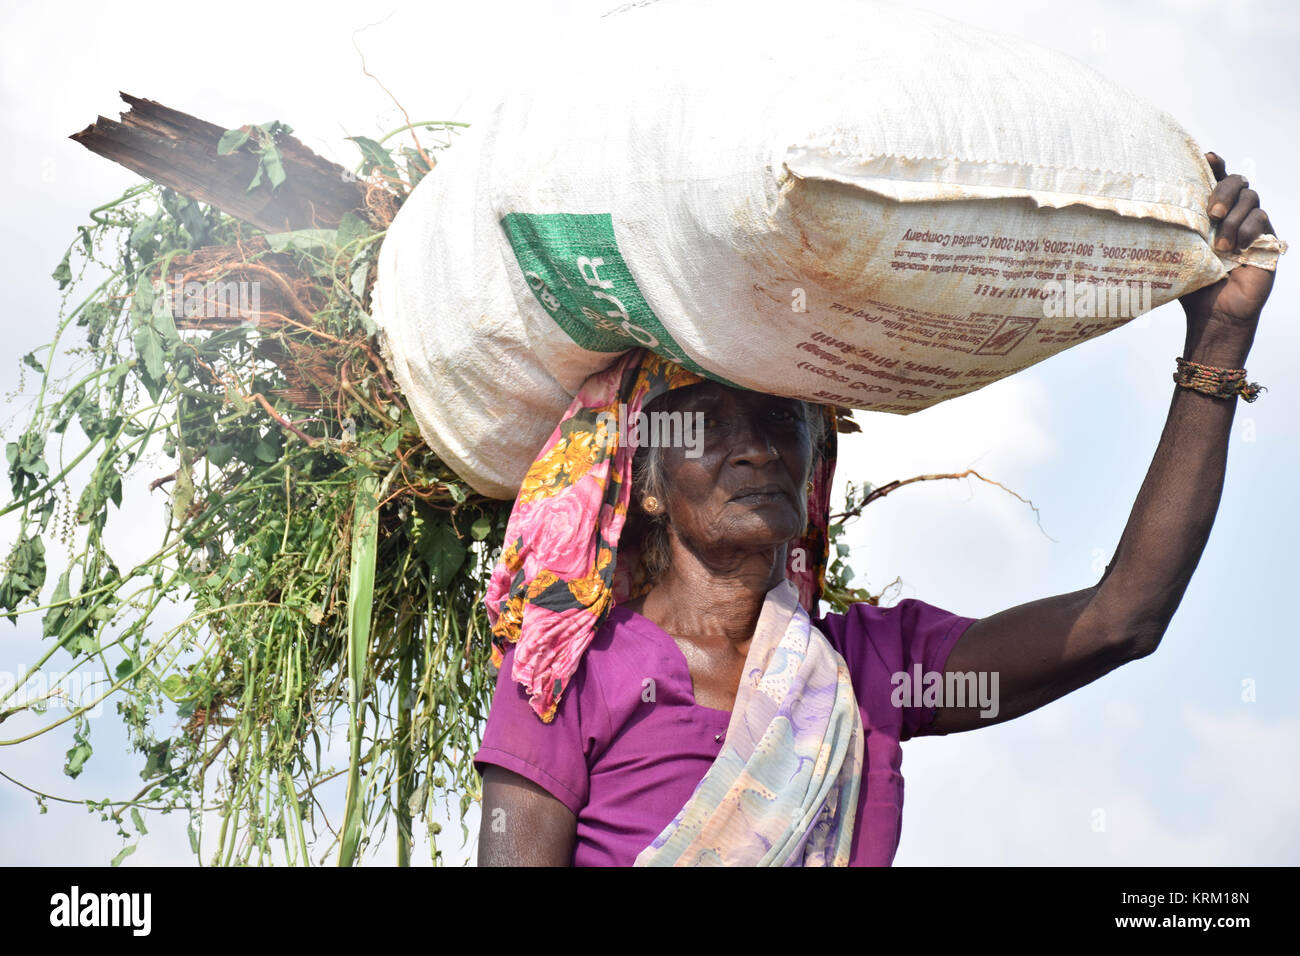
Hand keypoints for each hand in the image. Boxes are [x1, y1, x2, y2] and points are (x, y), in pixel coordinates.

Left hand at [1179, 153, 1277, 359]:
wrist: (1214, 313)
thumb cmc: (1192, 285)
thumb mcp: (1177, 254)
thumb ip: (1172, 232)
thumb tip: (1143, 214)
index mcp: (1210, 213)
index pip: (1215, 178)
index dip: (1214, 164)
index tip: (1207, 156)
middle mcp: (1232, 213)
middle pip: (1238, 181)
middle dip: (1224, 190)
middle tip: (1211, 213)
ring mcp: (1252, 224)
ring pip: (1250, 199)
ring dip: (1234, 219)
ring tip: (1220, 245)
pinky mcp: (1267, 238)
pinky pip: (1262, 219)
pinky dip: (1249, 230)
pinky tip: (1237, 248)